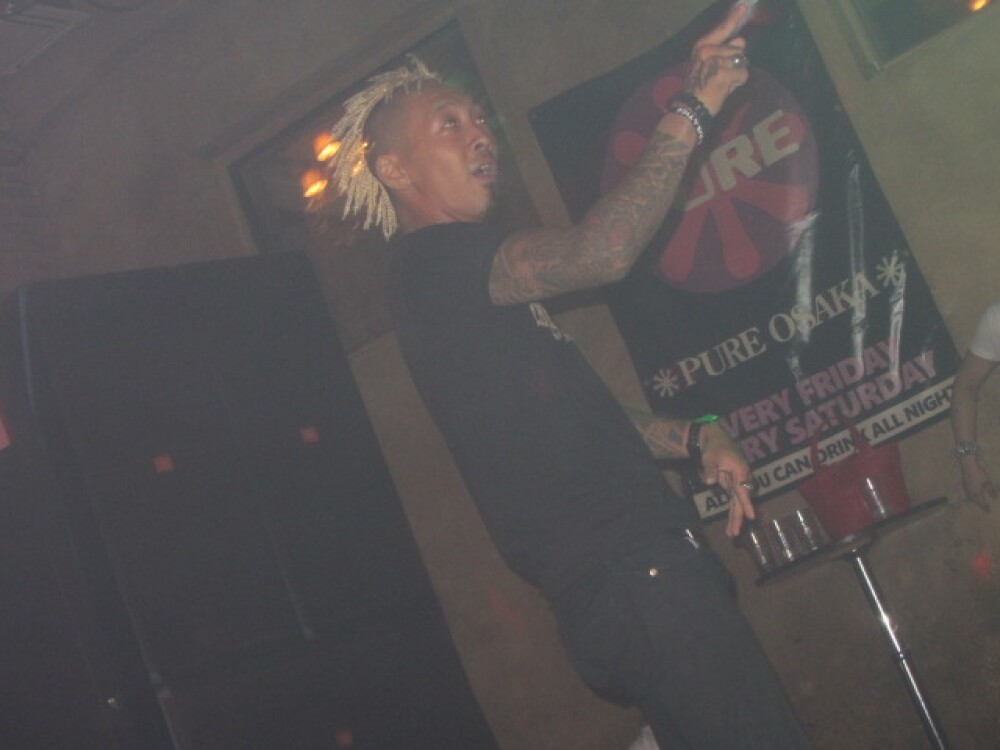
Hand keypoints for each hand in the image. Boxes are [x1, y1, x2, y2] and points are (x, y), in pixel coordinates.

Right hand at [684, 2, 751, 114]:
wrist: (689, 109)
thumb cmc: (699, 89)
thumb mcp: (708, 66)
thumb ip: (724, 52)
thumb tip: (741, 40)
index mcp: (701, 47)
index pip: (722, 30)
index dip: (733, 18)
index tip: (744, 6)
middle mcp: (707, 50)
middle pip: (737, 50)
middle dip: (735, 64)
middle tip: (720, 78)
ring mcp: (715, 61)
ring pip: (741, 61)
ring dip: (737, 74)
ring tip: (722, 84)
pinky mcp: (722, 73)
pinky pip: (743, 74)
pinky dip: (738, 83)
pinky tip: (726, 89)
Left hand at [698, 421, 755, 536]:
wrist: (715, 441)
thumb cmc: (714, 448)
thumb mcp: (710, 457)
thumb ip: (711, 470)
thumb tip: (710, 482)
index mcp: (741, 471)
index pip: (743, 490)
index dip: (746, 503)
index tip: (750, 516)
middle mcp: (742, 479)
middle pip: (741, 500)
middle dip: (738, 517)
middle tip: (735, 532)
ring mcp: (737, 484)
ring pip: (737, 504)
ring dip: (735, 519)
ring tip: (732, 534)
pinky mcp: (731, 487)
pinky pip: (733, 502)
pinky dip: (732, 513)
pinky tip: (730, 526)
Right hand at [961, 457, 997, 510]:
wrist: (968, 466)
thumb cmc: (979, 473)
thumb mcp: (987, 482)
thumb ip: (991, 490)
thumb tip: (994, 498)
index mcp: (977, 493)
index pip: (981, 502)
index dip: (985, 507)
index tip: (989, 510)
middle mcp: (970, 492)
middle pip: (975, 501)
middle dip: (980, 504)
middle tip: (985, 506)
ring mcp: (966, 489)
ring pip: (971, 498)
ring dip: (976, 500)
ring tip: (980, 501)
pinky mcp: (964, 485)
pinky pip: (969, 494)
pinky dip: (972, 496)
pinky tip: (975, 494)